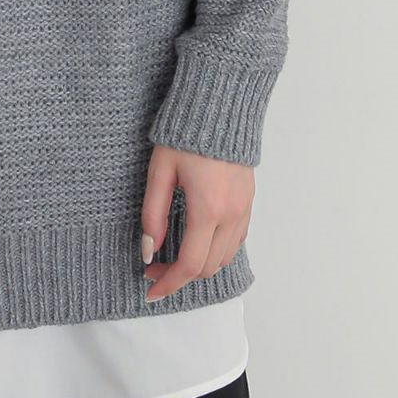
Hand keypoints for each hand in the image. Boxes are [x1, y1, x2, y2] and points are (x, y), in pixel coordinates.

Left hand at [139, 143, 253, 300]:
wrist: (219, 107)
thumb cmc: (185, 134)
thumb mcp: (160, 171)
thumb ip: (153, 213)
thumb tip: (149, 250)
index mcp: (208, 209)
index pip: (190, 264)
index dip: (169, 283)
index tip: (150, 290)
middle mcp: (231, 215)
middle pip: (208, 268)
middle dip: (180, 276)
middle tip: (154, 269)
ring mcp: (244, 209)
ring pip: (224, 258)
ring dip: (199, 266)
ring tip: (173, 258)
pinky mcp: (248, 202)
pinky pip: (236, 242)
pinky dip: (216, 252)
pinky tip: (197, 243)